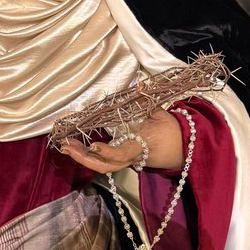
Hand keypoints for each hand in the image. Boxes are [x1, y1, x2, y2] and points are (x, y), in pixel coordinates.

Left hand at [60, 108, 183, 173]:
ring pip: (103, 166)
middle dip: (85, 158)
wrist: (183, 149)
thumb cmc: (172, 130)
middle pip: (106, 166)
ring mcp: (127, 161)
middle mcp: (132, 157)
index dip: (108, 151)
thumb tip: (140, 83)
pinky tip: (75, 148)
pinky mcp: (124, 161)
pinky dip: (89, 156)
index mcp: (142, 145)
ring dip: (83, 157)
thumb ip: (147, 100)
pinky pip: (105, 163)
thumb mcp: (162, 113)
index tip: (94, 145)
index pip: (123, 153)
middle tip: (66, 146)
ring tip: (65, 146)